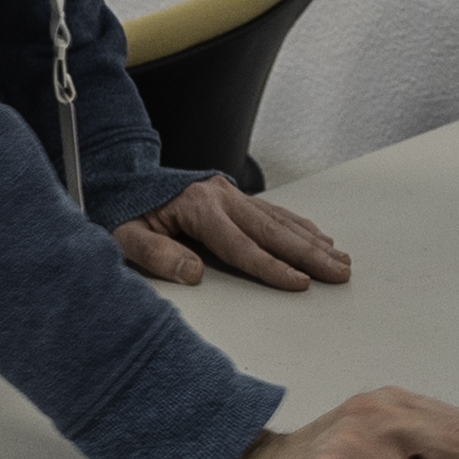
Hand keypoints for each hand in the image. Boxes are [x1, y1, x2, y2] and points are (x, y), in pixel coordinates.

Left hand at [117, 173, 352, 290]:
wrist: (119, 174)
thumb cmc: (122, 208)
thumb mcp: (125, 235)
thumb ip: (156, 254)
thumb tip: (193, 273)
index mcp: (198, 207)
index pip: (241, 246)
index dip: (272, 267)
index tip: (300, 283)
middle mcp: (221, 197)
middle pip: (272, 231)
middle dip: (309, 255)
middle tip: (339, 273)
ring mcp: (229, 193)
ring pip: (279, 220)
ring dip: (312, 241)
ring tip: (339, 260)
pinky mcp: (232, 195)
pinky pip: (273, 211)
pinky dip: (299, 226)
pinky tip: (318, 238)